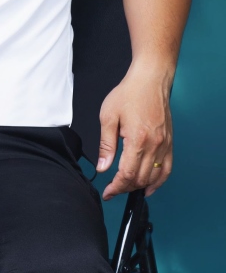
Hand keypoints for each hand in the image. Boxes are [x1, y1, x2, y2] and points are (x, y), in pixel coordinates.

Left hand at [95, 61, 173, 200]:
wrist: (150, 80)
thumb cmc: (129, 94)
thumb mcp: (108, 116)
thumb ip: (106, 145)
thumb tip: (103, 167)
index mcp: (137, 139)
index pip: (127, 174)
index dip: (116, 187)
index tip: (108, 192)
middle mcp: (154, 145)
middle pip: (140, 179)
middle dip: (125, 188)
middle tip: (113, 189)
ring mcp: (165, 145)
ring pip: (154, 177)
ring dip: (139, 186)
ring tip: (126, 187)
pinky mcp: (170, 143)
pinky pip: (167, 169)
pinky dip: (158, 181)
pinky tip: (149, 187)